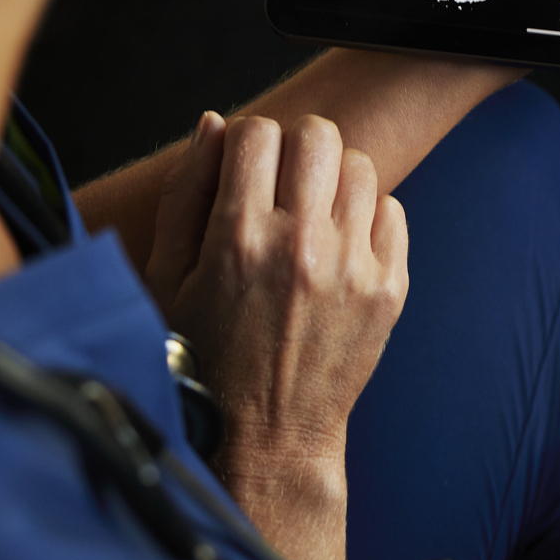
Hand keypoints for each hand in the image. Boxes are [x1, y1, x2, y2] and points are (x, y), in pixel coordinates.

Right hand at [143, 111, 407, 495]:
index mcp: (238, 238)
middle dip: (293, 148)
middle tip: (279, 184)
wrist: (267, 436)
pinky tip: (339, 245)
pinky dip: (367, 215)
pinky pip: (392, 210)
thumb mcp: (167, 280)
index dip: (244, 143)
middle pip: (316, 136)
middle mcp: (301, 246)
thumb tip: (216, 123)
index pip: (256, 133)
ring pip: (359, 166)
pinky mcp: (389, 289)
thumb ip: (186, 194)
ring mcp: (353, 268)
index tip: (241, 171)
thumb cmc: (205, 357)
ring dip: (331, 178)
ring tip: (310, 214)